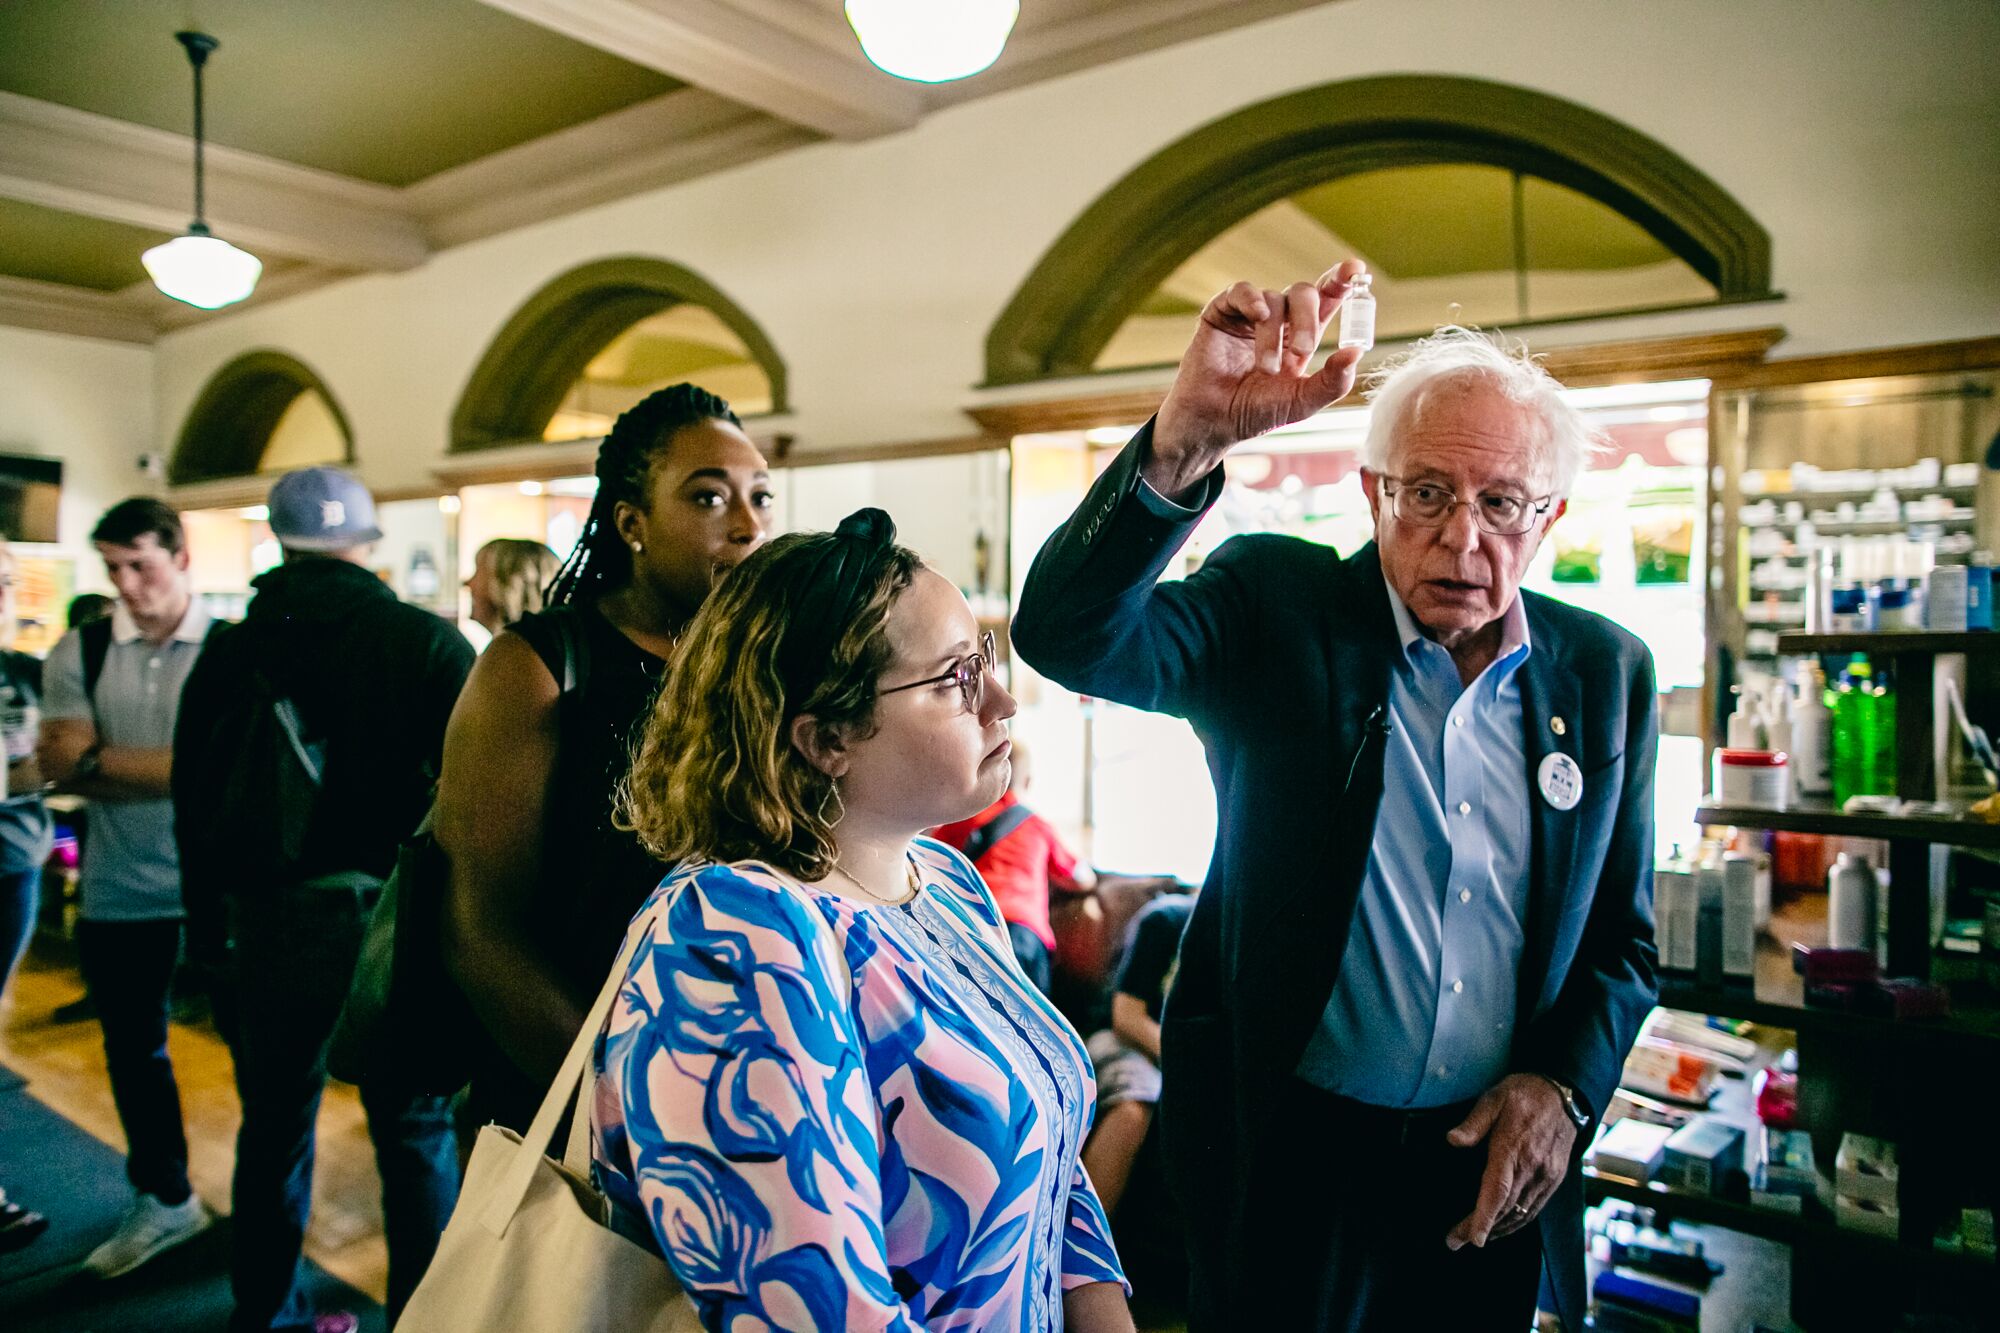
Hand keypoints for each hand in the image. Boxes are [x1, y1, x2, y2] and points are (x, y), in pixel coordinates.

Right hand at [1146, 259, 1368, 497]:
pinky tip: (1256, 317)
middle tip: (1302, 351)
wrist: (1213, 423)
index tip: (1356, 269)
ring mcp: (1249, 315)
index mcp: (1301, 336)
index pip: (1327, 299)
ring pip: (1273, 299)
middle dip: (1307, 319)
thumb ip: (1332, 381)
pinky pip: (1242, 291)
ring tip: (1265, 368)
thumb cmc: (1255, 413)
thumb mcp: (1302, 402)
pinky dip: (1252, 300)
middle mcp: (1278, 320)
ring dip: (1273, 335)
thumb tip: (1356, 352)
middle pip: (1304, 293)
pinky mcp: (1222, 313)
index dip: (1341, 281)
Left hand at [1444, 1073, 1577, 1249]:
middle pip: (1505, 1208)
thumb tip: (1453, 1140)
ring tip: (1472, 1238)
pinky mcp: (1554, 1179)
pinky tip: (1501, 1226)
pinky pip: (1534, 1208)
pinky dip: (1516, 1222)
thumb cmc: (1523, 1095)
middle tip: (1454, 1240)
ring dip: (1497, 1230)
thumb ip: (1474, 1122)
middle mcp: (1532, 1167)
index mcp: (1513, 1147)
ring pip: (1521, 1213)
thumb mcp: (1494, 1098)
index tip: (1472, 1238)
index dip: (1484, 1216)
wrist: (1564, 1095)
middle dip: (1479, 1229)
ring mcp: (1546, 1176)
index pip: (1498, 1190)